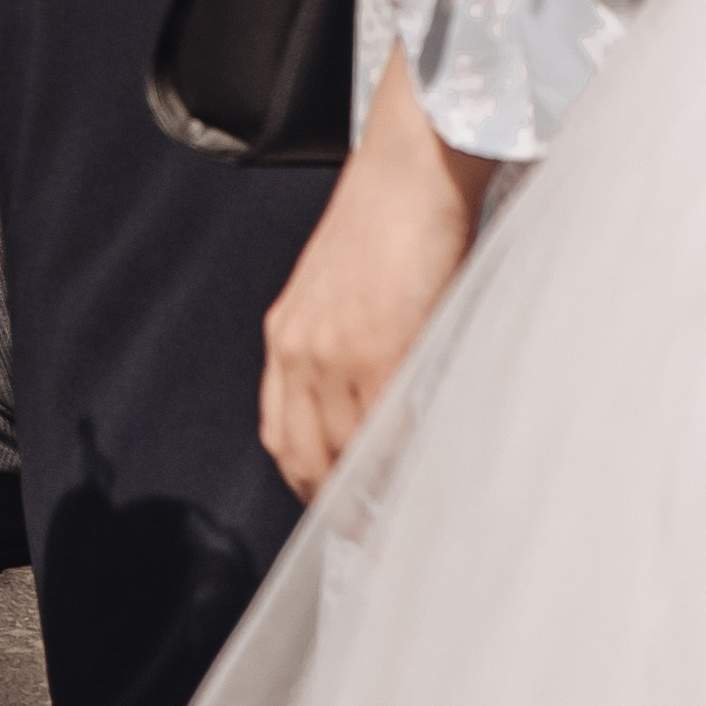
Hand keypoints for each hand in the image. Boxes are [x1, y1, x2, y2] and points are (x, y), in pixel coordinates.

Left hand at [258, 51, 496, 498]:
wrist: (407, 171)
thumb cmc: (388, 226)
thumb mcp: (343, 293)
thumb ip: (346, 350)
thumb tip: (375, 409)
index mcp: (286, 335)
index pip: (282, 432)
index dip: (307, 479)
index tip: (335, 508)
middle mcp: (298, 348)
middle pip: (306, 455)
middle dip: (335, 503)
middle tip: (370, 534)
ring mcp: (334, 350)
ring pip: (346, 450)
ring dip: (371, 492)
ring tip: (402, 517)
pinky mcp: (378, 344)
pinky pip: (386, 424)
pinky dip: (402, 459)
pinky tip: (423, 476)